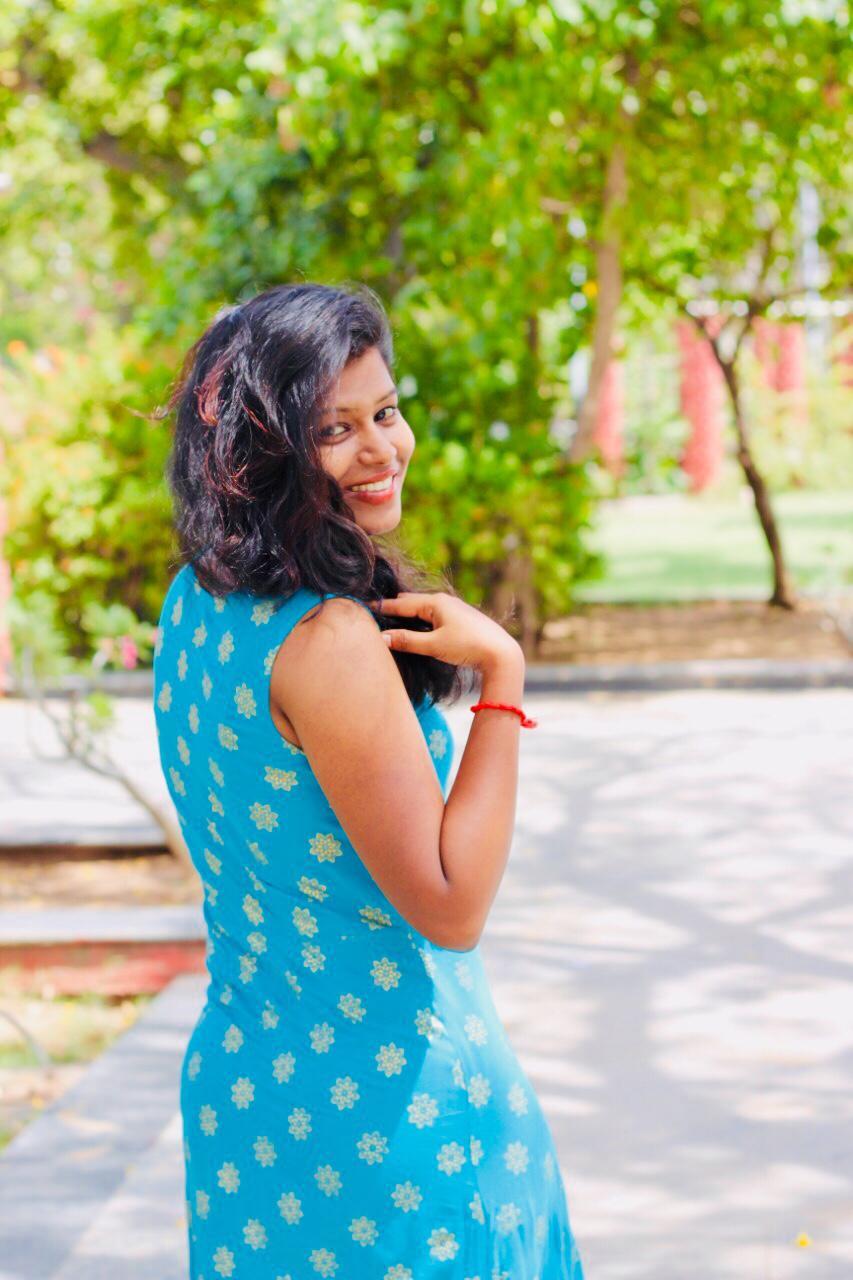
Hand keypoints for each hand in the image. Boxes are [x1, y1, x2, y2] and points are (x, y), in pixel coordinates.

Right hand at [374, 591, 522, 672]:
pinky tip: (419, 625)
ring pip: (424, 608)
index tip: (365, 606)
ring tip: (393, 616)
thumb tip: (383, 637)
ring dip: (408, 613)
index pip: (401, 603)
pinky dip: (421, 618)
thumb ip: (408, 641)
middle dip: (394, 607)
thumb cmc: (468, 646)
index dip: (383, 607)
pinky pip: (434, 614)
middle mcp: (444, 601)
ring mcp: (454, 609)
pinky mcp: (461, 619)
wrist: (501, 653)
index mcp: (435, 602)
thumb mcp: (434, 645)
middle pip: (412, 602)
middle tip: (376, 611)